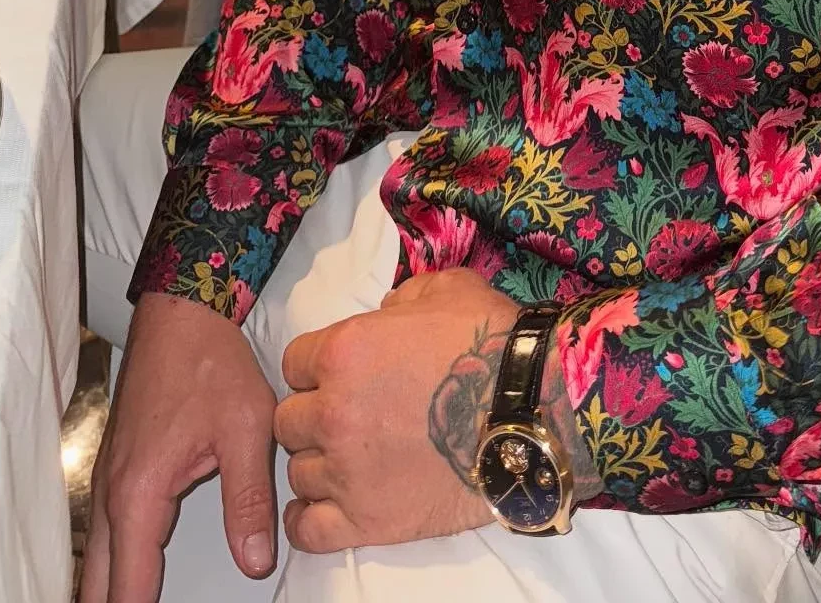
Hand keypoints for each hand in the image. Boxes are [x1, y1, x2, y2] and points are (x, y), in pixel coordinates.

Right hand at [81, 291, 276, 602]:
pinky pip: (103, 532)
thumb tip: (255, 562)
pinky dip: (110, 563)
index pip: (128, 587)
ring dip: (110, 588)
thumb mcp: (246, 428)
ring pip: (96, 559)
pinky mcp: (115, 467)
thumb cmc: (210, 360)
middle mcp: (112, 492)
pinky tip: (129, 574)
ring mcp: (108, 479)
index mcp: (140, 493)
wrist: (181, 310)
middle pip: (98, 584)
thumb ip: (248, 500)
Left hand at [276, 270, 591, 553]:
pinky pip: (307, 529)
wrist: (532, 411)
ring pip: (297, 472)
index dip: (317, 367)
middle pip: (288, 421)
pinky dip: (309, 519)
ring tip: (352, 460)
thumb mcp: (448, 291)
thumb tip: (385, 314)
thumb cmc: (492, 345)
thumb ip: (402, 299)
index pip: (294, 362)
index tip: (341, 375)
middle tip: (350, 417)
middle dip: (314, 416)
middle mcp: (333, 411)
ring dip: (319, 464)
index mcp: (344, 351)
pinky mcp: (366, 521)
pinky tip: (327, 506)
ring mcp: (346, 471)